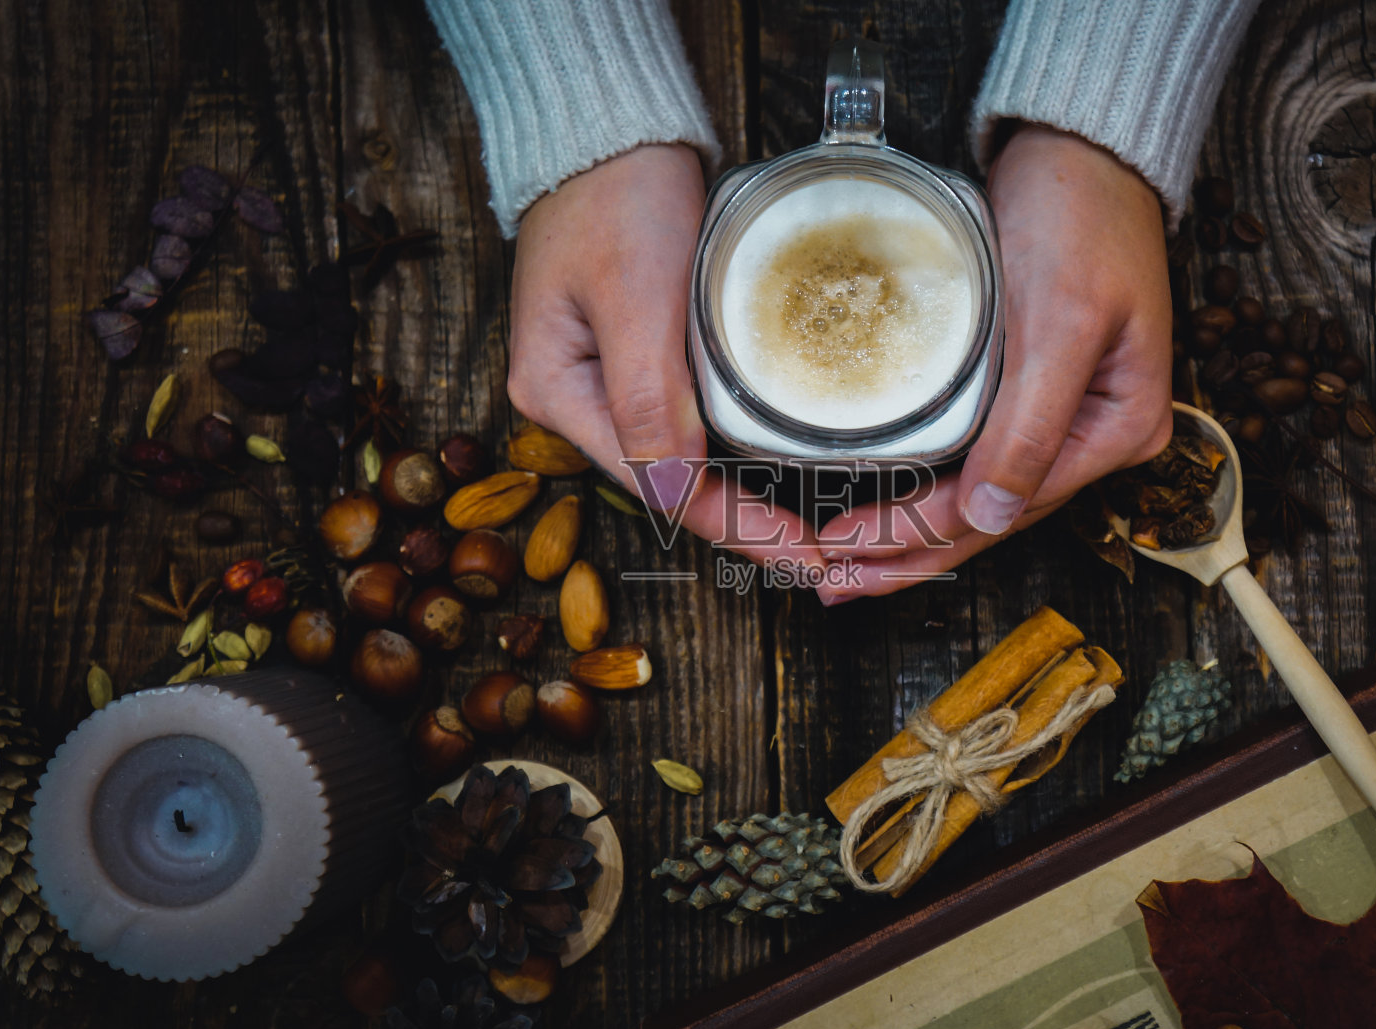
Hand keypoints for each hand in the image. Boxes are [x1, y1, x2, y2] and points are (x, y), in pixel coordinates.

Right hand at [509, 145, 822, 569]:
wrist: (614, 127)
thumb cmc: (618, 195)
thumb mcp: (637, 294)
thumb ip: (650, 397)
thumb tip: (675, 491)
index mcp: (558, 391)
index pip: (658, 485)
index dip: (733, 527)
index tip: (800, 553)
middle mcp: (575, 397)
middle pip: (669, 484)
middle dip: (742, 525)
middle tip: (818, 553)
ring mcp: (603, 378)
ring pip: (681, 460)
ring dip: (741, 497)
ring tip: (808, 528)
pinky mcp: (636, 355)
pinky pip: (689, 421)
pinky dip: (733, 452)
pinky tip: (775, 471)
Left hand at [815, 125, 1173, 599]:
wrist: (1083, 149)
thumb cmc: (1081, 216)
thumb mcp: (1058, 321)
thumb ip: (1030, 425)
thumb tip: (992, 518)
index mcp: (1117, 428)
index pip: (1001, 509)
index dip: (920, 537)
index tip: (850, 547)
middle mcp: (1095, 436)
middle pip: (988, 521)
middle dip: (907, 556)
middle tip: (831, 584)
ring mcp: (1066, 419)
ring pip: (978, 502)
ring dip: (912, 537)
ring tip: (844, 564)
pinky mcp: (1033, 395)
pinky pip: (975, 462)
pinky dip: (928, 492)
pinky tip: (885, 510)